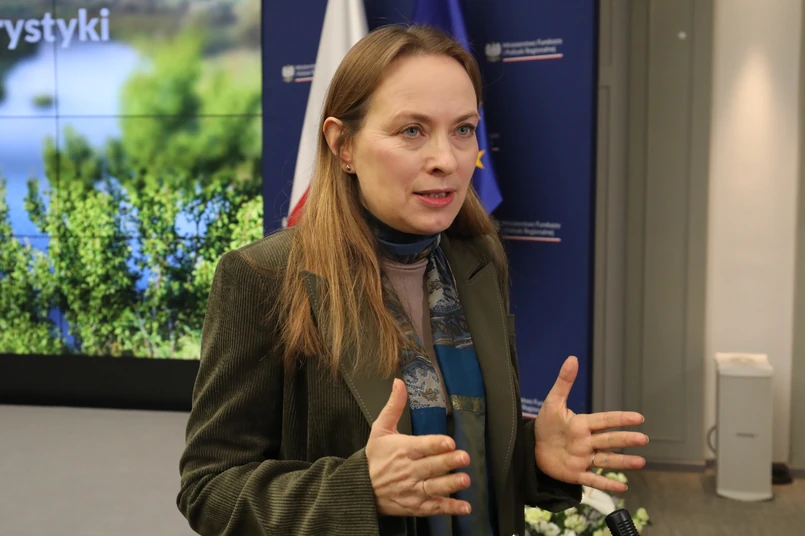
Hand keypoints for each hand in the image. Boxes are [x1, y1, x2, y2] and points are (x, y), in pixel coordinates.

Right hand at [366, 379, 471, 516]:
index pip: (421, 446)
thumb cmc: (374, 457)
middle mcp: (408, 470)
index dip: (435, 444)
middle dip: (448, 462)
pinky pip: (434, 508)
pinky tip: (464, 507)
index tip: (449, 442)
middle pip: (430, 466)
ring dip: (450, 484)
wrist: (360, 488)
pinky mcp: (415, 506)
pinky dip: (449, 508)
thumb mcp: (380, 429)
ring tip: (464, 480)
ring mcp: (412, 490)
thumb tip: (399, 383)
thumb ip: (394, 406)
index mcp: (402, 450)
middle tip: (464, 457)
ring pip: (433, 487)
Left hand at [533, 356, 648, 492]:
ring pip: (606, 460)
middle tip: (643, 439)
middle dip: (625, 440)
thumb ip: (563, 382)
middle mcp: (587, 442)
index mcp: (582, 425)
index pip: (604, 420)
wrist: (530, 446)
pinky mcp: (575, 474)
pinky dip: (606, 484)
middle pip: (609, 440)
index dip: (620, 419)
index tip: (639, 418)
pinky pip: (592, 479)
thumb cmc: (545, 425)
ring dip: (622, 462)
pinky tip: (623, 487)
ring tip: (641, 462)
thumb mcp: (552, 402)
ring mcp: (583, 459)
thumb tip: (572, 358)